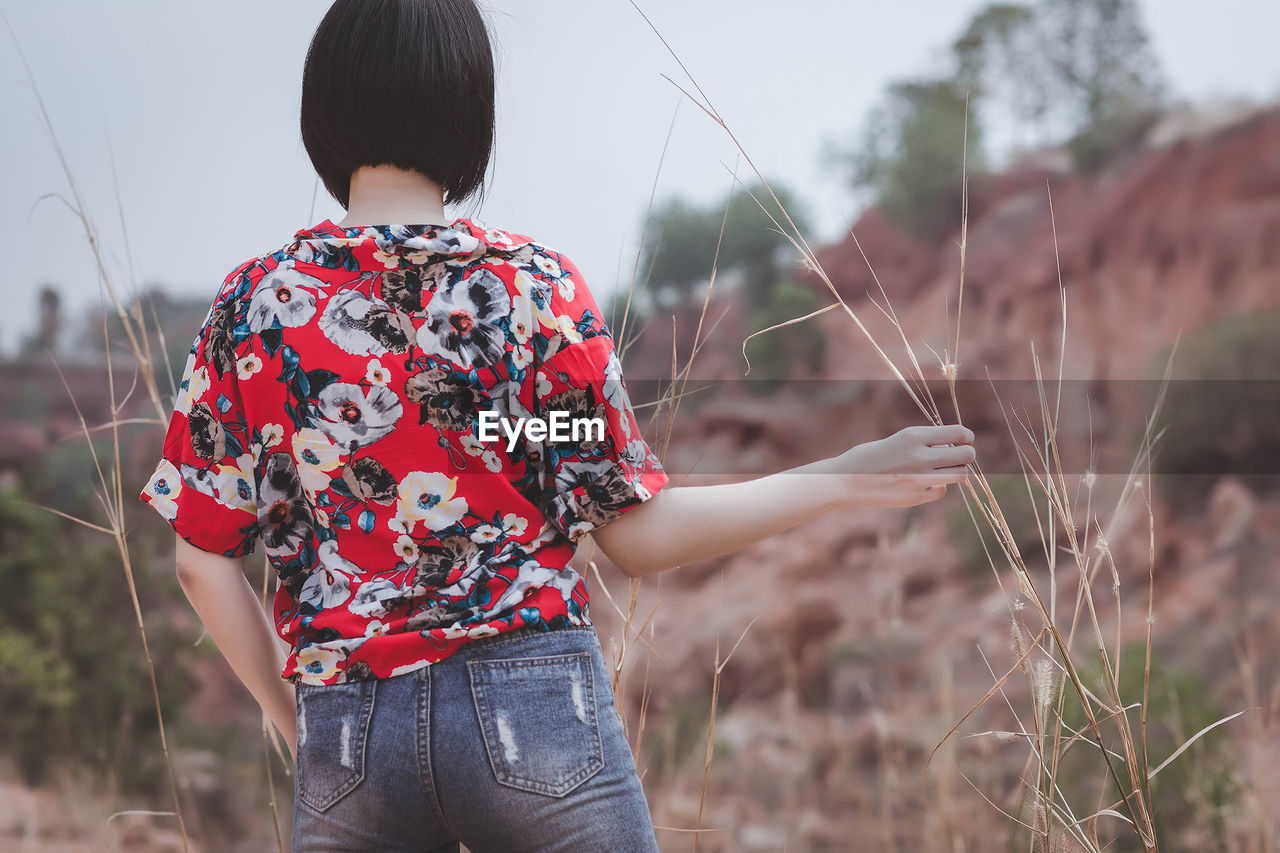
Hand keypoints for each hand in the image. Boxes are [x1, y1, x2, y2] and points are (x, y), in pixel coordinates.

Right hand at [832, 423, 974, 507]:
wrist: (845, 480)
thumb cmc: (870, 457)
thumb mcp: (897, 440)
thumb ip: (923, 443)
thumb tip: (951, 447)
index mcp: (913, 436)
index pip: (958, 433)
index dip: (966, 436)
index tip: (965, 439)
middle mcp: (919, 456)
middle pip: (966, 455)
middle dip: (966, 454)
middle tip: (960, 456)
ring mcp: (919, 479)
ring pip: (960, 475)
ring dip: (957, 471)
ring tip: (946, 469)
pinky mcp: (915, 497)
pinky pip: (942, 491)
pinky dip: (938, 487)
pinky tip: (925, 484)